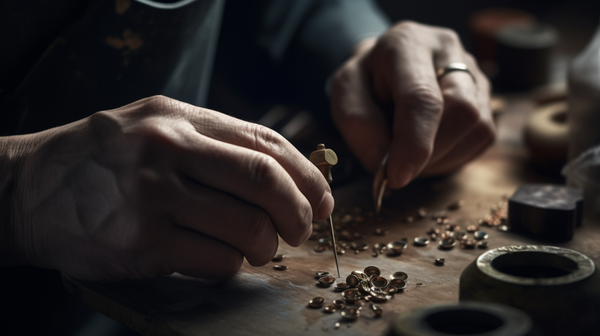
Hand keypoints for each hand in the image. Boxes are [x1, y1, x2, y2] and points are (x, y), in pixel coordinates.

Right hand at [1, 96, 333, 280]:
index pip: (265, 143)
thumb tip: (285, 172)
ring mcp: (152, 199)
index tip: (321, 198)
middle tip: (301, 229)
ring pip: (247, 229)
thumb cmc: (101, 157)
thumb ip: (215, 140)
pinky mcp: (141, 245)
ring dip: (267, 246)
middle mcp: (166, 150)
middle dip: (299, 213)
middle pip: (265, 182)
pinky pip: (216, 262)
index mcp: (178, 117)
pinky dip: (233, 266)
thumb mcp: (155, 123)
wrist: (28, 190)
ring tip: (260, 248)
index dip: (306, 174)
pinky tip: (221, 260)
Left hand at [331, 21, 494, 187]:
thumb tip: (383, 161)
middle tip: (399, 169)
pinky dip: (454, 156)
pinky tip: (430, 152)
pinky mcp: (486, 95)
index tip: (397, 177)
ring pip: (478, 127)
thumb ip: (357, 124)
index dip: (414, 144)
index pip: (422, 98)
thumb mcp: (345, 94)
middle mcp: (448, 50)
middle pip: (461, 112)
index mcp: (407, 44)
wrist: (386, 67)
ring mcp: (474, 71)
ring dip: (442, 159)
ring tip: (411, 157)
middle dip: (430, 155)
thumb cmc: (366, 81)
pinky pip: (483, 137)